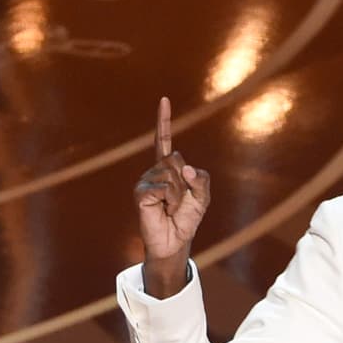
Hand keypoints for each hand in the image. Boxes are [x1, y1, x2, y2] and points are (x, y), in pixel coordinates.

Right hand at [134, 96, 210, 294]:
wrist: (175, 242)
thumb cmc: (186, 219)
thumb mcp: (202, 198)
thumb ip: (201, 180)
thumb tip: (185, 167)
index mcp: (167, 168)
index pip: (163, 141)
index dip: (163, 121)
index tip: (164, 100)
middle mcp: (154, 171)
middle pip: (176, 159)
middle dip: (186, 181)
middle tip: (180, 201)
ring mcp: (145, 181)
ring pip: (172, 175)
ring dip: (179, 195)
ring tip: (171, 207)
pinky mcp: (140, 193)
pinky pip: (163, 187)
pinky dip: (170, 200)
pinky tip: (164, 210)